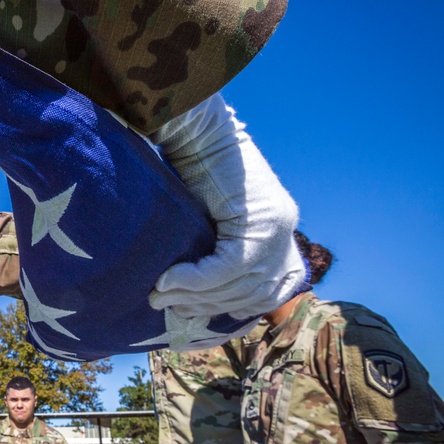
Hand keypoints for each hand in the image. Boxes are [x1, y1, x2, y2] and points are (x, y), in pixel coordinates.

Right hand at [148, 93, 305, 319]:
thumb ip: (212, 248)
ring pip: (239, 284)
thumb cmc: (193, 166)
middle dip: (208, 306)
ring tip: (160, 294)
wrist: (197, 129)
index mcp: (278, 227)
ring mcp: (276, 226)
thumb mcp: (209, 216)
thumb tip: (189, 292)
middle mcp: (284, 229)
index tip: (196, 313)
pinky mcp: (258, 222)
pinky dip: (194, 279)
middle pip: (254, 293)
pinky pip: (227, 268)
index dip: (234, 309)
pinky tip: (167, 280)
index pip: (270, 290)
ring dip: (195, 296)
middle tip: (168, 308)